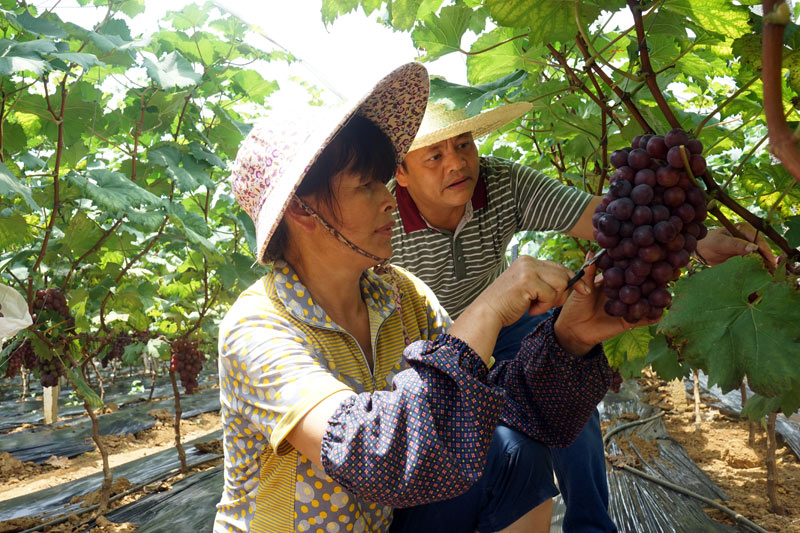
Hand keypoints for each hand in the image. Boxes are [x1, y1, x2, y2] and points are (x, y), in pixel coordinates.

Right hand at [473, 255, 591, 327]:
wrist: (487, 313)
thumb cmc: (508, 304)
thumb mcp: (528, 288)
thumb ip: (545, 282)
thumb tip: (574, 283)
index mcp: (528, 261)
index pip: (559, 267)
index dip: (573, 279)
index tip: (583, 290)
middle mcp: (528, 262)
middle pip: (563, 274)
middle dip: (562, 293)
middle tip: (545, 305)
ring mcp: (527, 270)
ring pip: (560, 284)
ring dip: (551, 301)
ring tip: (535, 306)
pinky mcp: (527, 282)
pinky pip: (550, 295)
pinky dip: (543, 307)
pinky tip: (529, 309)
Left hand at [553, 261, 657, 355]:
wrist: (573, 329)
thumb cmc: (575, 305)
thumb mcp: (581, 286)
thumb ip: (588, 272)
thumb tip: (591, 252)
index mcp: (613, 279)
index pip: (625, 268)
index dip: (633, 261)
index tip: (644, 253)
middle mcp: (623, 290)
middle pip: (639, 283)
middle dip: (650, 278)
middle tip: (661, 272)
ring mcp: (627, 305)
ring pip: (644, 300)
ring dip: (654, 297)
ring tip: (663, 293)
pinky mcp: (628, 321)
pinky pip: (642, 319)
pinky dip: (650, 317)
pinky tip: (658, 314)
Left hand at [696, 223, 775, 267]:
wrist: (701, 250)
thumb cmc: (709, 243)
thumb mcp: (721, 243)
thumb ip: (736, 245)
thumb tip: (754, 248)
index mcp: (744, 228)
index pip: (758, 239)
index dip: (765, 250)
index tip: (770, 261)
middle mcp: (748, 236)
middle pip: (762, 248)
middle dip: (768, 259)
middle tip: (774, 271)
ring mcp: (747, 246)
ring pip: (760, 255)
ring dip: (764, 264)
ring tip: (771, 275)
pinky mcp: (745, 255)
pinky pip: (753, 261)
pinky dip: (758, 267)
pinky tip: (762, 275)